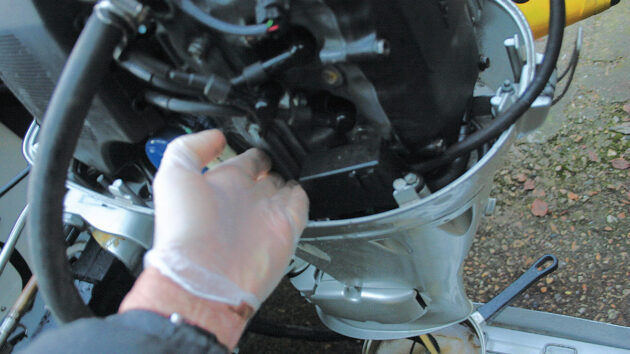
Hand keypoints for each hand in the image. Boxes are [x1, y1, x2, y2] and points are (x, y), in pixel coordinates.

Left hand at [145, 129, 308, 308]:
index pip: (243, 161)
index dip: (251, 149)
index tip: (259, 139)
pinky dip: (304, 194)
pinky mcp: (285, 229)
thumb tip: (216, 136)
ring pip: (284, 189)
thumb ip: (190, 148)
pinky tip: (303, 185)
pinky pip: (301, 205)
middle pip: (266, 175)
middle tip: (283, 155)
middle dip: (275, 164)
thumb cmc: (183, 231)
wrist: (202, 276)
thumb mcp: (173, 176)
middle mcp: (244, 200)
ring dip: (290, 177)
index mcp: (221, 186)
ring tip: (297, 167)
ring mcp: (266, 215)